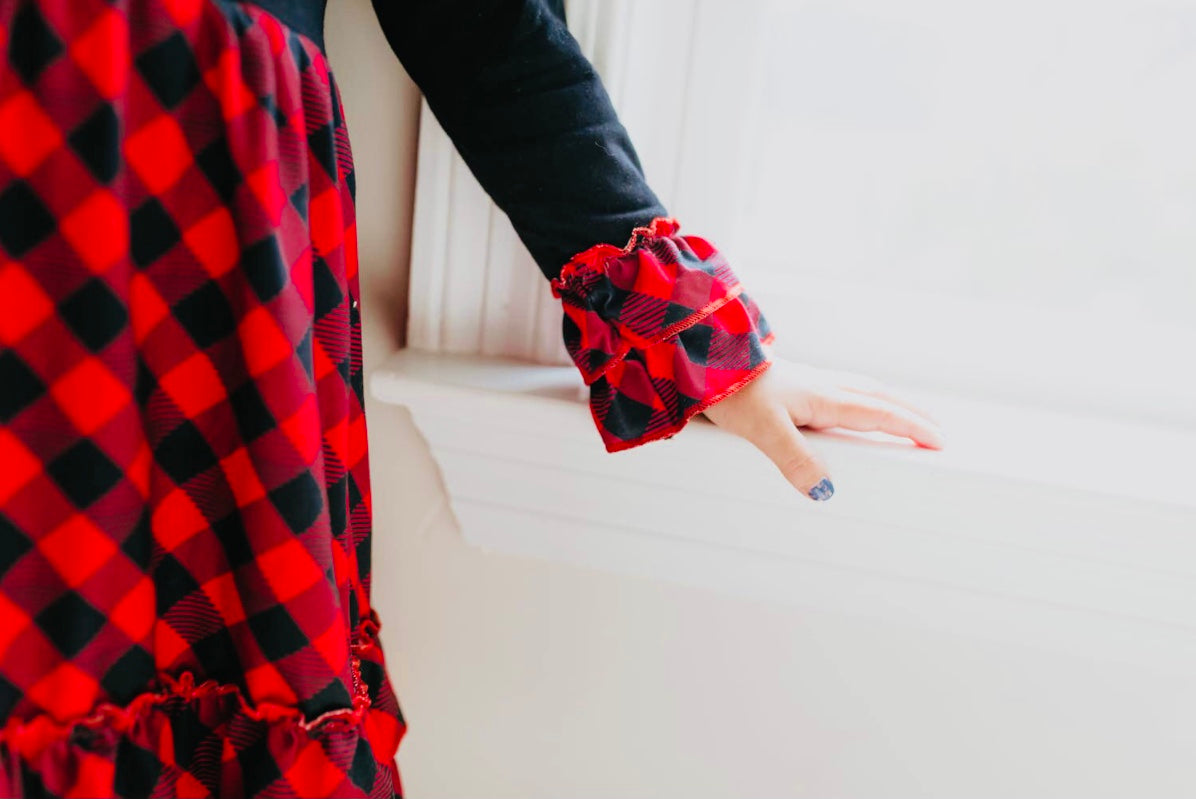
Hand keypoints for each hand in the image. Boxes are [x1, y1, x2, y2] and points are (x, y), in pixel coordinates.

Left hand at [700, 356, 942, 500]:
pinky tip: (847, 403)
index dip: (910, 428)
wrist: (704, 359)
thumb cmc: (733, 389)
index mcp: (823, 397)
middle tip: (935, 427)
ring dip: (887, 402)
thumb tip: (824, 490)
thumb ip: (795, 459)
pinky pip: (840, 389)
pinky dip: (859, 397)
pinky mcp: (791, 382)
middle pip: (878, 397)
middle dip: (910, 413)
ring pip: (860, 390)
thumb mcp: (765, 429)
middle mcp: (821, 386)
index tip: (939, 440)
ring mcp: (807, 381)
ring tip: (901, 414)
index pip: (879, 414)